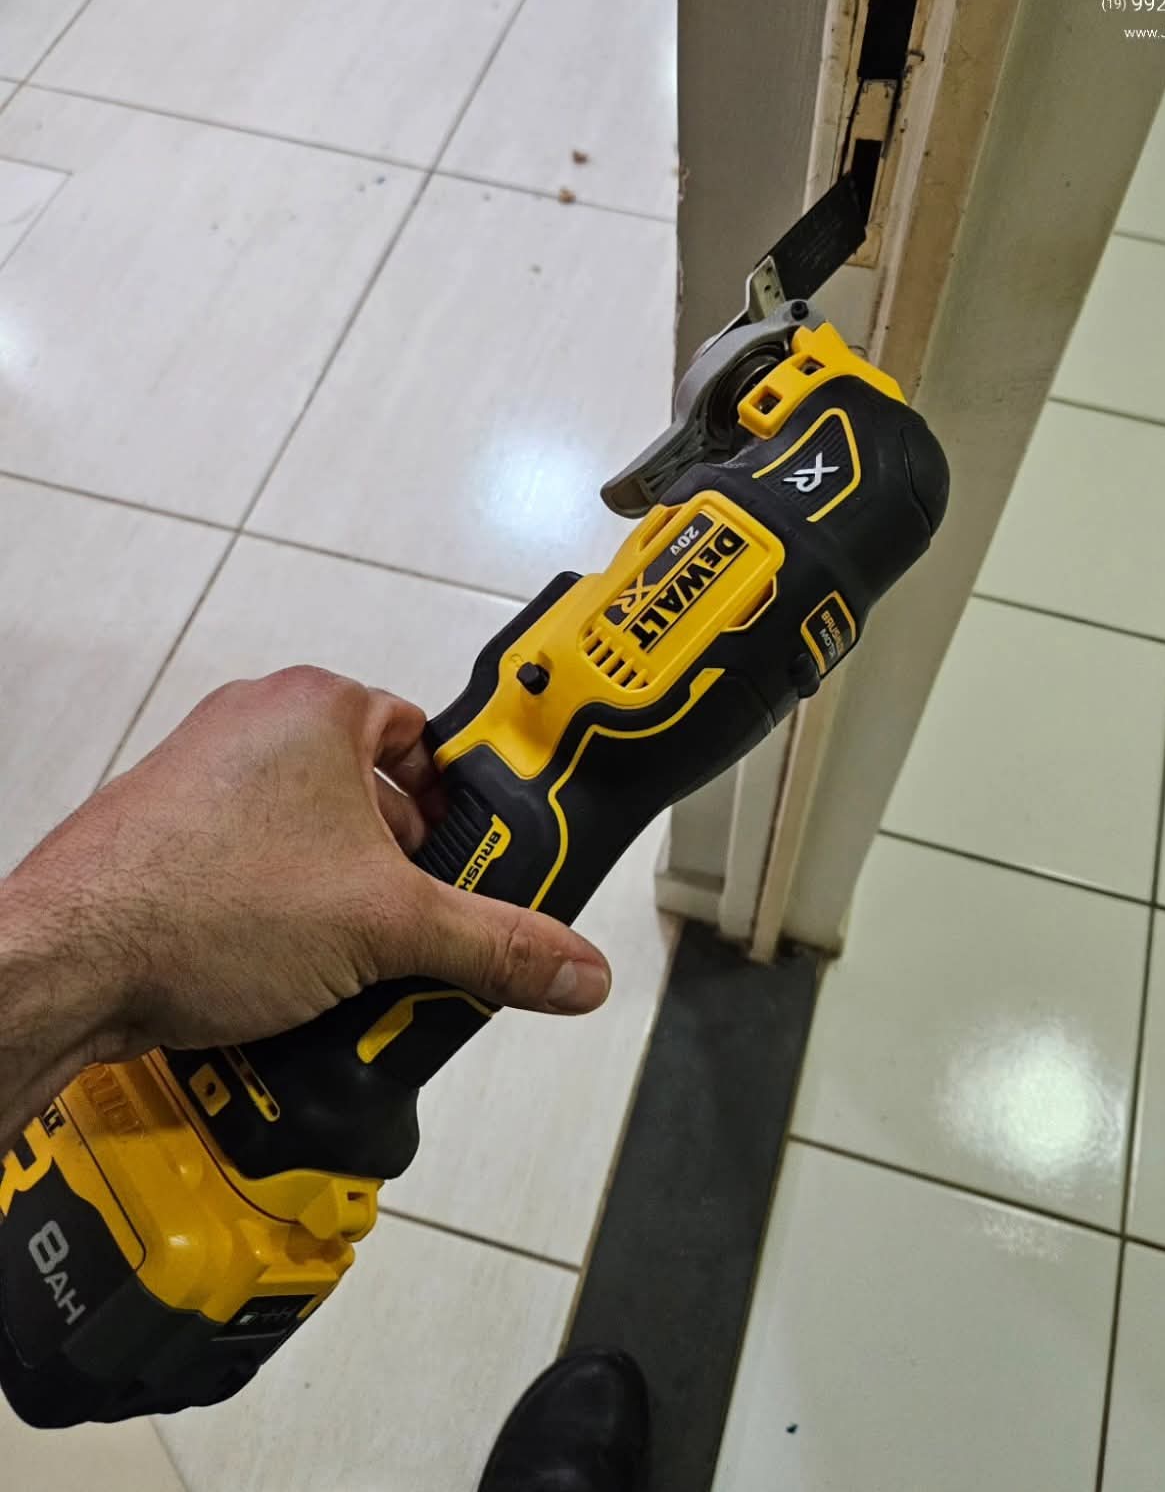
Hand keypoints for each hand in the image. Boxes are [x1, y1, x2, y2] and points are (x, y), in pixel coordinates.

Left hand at [0, 667, 610, 1141]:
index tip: (480, 860)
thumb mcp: (387, 926)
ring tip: (359, 964)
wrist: (64, 966)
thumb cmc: (212, 905)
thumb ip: (496, 944)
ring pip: (307, 835)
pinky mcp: (160, 836)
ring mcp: (197, 779)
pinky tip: (288, 976)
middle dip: (401, 866)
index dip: (458, 802)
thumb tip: (581, 970)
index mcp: (315, 708)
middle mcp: (253, 725)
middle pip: (366, 790)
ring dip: (341, 896)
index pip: (421, 734)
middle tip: (427, 927)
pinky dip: (279, 912)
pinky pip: (249, 864)